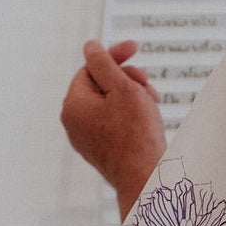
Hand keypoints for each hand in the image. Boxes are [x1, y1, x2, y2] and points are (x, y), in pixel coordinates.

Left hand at [61, 39, 165, 211]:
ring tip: (152, 105)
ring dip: (132, 98)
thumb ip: (103, 63)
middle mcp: (74, 123)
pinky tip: (148, 122)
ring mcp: (86, 139)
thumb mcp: (122, 88)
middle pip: (100, 86)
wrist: (145, 178)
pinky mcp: (101, 151)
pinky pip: (113, 124)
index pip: (91, 68)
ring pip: (110, 105)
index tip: (136, 47)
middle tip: (147, 84)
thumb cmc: (136, 134)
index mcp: (73, 105)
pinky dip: (130, 117)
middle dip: (127, 80)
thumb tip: (90, 46)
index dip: (114, 56)